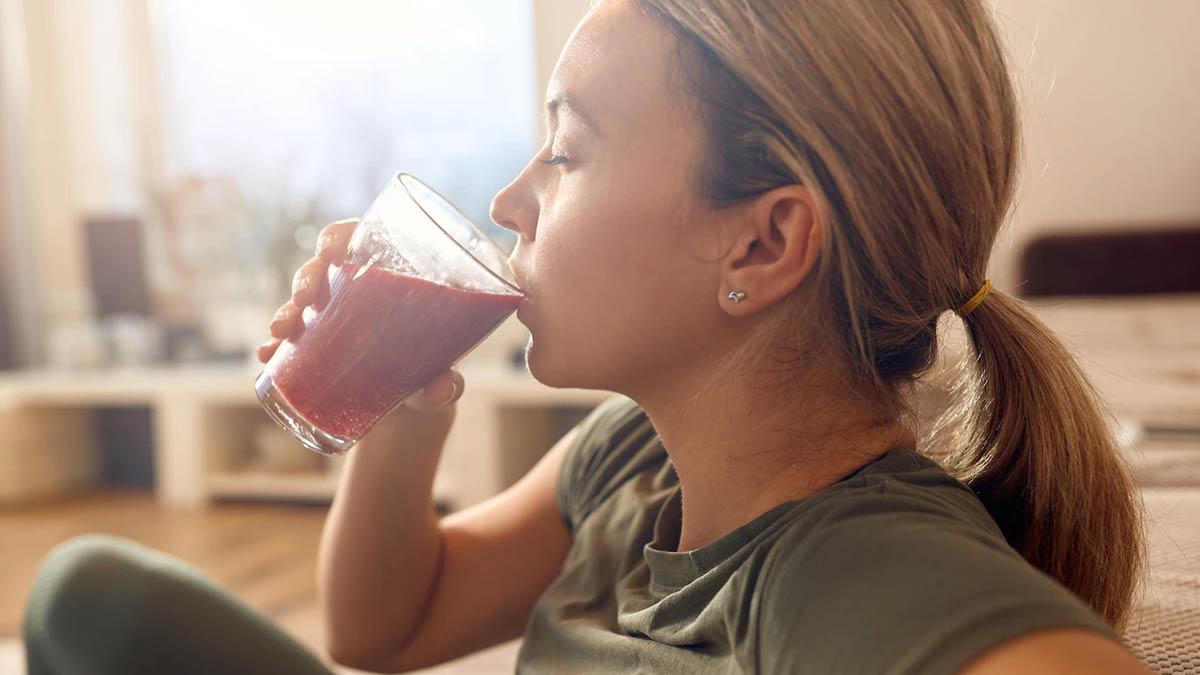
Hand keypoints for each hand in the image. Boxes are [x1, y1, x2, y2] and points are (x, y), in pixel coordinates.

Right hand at [256, 218, 464, 411]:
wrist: (411, 409)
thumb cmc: (431, 371)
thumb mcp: (440, 373)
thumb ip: (446, 383)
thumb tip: (444, 389)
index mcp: (389, 277)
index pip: (358, 238)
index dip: (338, 236)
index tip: (330, 250)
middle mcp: (356, 291)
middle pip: (323, 267)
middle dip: (306, 277)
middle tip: (304, 299)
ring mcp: (331, 318)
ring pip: (300, 301)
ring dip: (286, 310)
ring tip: (280, 332)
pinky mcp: (314, 347)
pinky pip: (289, 341)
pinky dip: (274, 348)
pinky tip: (266, 357)